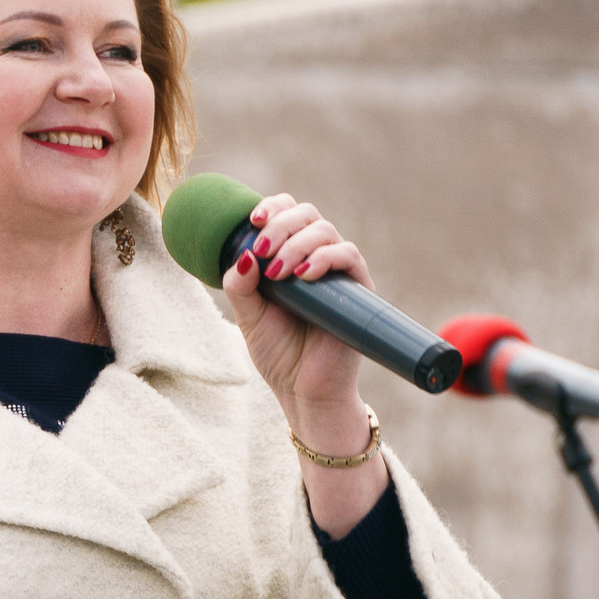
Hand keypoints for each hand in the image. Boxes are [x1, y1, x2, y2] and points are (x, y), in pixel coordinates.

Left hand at [219, 193, 372, 413]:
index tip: (252, 220)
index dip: (272, 207)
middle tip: (262, 249)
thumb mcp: (249, 317)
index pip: (288, 214)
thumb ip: (240, 286)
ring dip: (297, 243)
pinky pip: (349, 257)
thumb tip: (243, 254)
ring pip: (326, 231)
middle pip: (307, 215)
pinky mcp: (358, 290)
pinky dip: (325, 258)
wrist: (303, 391)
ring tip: (277, 272)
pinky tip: (303, 276)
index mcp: (290, 258)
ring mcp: (338, 273)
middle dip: (281, 224)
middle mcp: (316, 259)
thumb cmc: (278, 353)